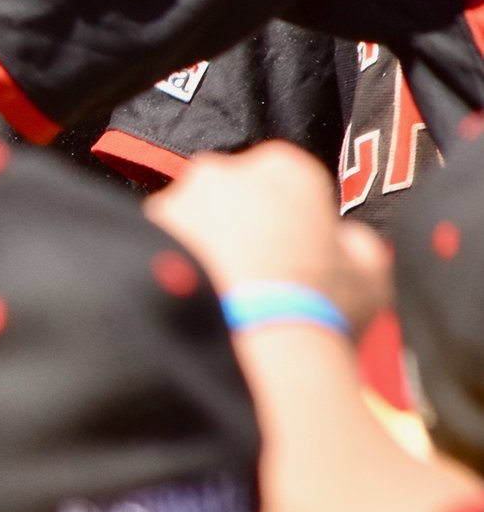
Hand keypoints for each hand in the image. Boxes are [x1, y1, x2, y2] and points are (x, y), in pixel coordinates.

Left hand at [144, 144, 390, 330]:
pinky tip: (194, 301)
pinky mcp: (140, 237)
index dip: (294, 220)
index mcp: (285, 168)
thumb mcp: (371, 274)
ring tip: (223, 298)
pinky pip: (160, 248)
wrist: (251, 343)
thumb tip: (343, 240)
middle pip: (233, 198)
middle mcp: (222, 171)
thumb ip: (354, 244)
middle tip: (257, 279)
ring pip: (192, 222)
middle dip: (241, 229)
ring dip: (202, 250)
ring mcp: (176, 202)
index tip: (297, 253)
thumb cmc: (320, 306)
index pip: (286, 181)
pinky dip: (172, 268)